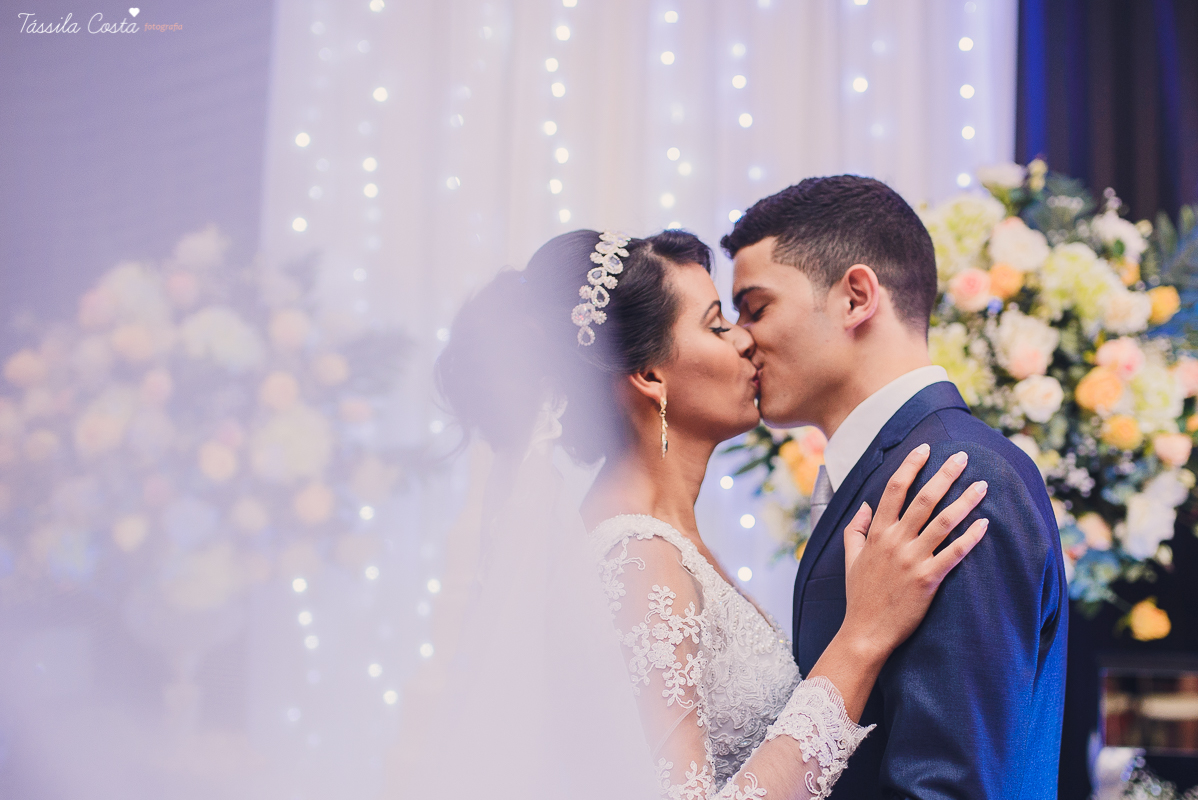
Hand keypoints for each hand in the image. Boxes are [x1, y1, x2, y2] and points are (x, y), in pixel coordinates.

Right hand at [840, 443, 988, 662]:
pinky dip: (971, 537)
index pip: (895, 490)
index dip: (911, 466)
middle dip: (945, 474)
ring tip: (982, 485)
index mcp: (877, 533)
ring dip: (965, 501)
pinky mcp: (928, 579)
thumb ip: (856, 529)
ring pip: (944, 522)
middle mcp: (895, 541)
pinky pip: (955, 553)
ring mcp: (913, 559)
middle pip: (924, 499)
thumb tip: (865, 505)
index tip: (925, 449)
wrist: (866, 631)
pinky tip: (985, 523)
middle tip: (962, 456)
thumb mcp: (850, 558)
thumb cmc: (859, 595)